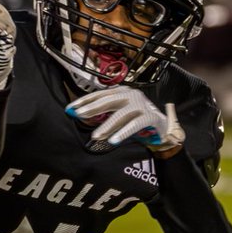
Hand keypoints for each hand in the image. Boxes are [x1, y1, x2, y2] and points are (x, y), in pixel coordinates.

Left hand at [66, 86, 184, 153]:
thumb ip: (101, 114)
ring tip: (95, 136)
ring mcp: (143, 105)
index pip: (100, 95)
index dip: (84, 101)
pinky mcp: (151, 116)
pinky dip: (124, 132)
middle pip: (109, 100)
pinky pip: (135, 124)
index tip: (70, 108)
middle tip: (79, 115)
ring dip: (107, 125)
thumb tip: (79, 116)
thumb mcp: (116, 115)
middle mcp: (132, 95)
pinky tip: (113, 140)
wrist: (161, 130)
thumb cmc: (135, 121)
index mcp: (122, 92)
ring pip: (121, 114)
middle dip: (92, 108)